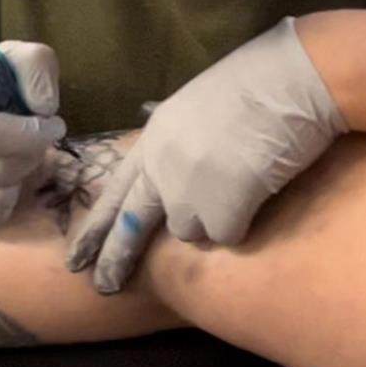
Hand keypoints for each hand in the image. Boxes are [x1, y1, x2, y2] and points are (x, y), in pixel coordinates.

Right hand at [0, 40, 65, 231]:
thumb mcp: (16, 58)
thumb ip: (35, 69)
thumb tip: (43, 108)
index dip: (32, 136)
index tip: (54, 126)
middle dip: (28, 158)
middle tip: (35, 143)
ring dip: (16, 183)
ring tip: (18, 160)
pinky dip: (0, 206)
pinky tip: (4, 181)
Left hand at [66, 17, 347, 292]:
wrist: (287, 81)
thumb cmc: (253, 83)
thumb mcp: (196, 107)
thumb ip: (178, 142)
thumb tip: (177, 162)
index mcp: (154, 137)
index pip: (116, 188)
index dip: (99, 223)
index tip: (78, 253)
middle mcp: (161, 167)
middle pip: (133, 224)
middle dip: (116, 257)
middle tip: (102, 286)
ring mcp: (188, 192)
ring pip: (192, 231)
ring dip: (211, 220)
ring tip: (241, 182)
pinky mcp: (221, 212)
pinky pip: (229, 235)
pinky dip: (245, 220)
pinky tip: (259, 187)